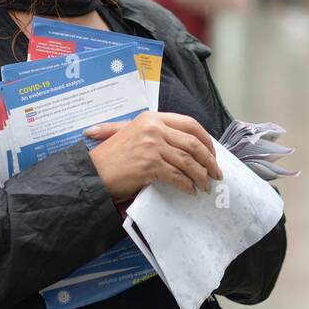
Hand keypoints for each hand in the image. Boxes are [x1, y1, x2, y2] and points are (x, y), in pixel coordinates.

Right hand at [84, 112, 222, 201]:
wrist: (93, 172)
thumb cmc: (112, 156)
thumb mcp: (132, 133)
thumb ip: (154, 132)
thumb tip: (181, 141)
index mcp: (152, 118)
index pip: (189, 123)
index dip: (206, 139)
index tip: (212, 152)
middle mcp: (154, 128)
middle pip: (193, 143)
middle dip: (209, 160)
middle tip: (216, 173)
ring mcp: (152, 146)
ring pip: (188, 161)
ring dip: (201, 175)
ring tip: (205, 185)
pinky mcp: (149, 165)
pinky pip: (177, 176)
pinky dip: (187, 185)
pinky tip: (190, 190)